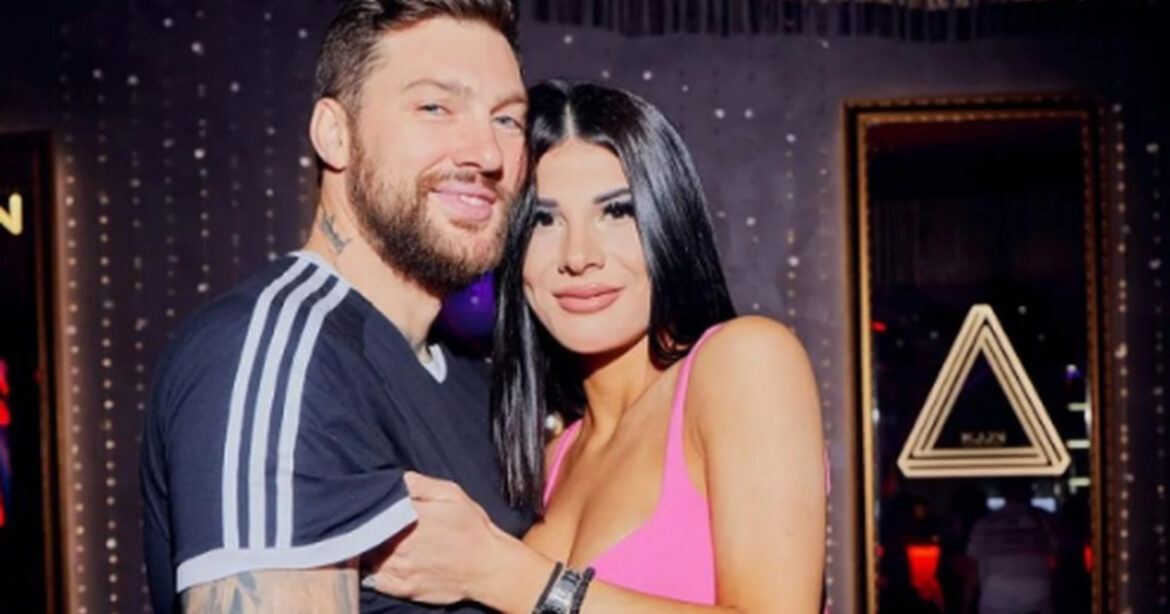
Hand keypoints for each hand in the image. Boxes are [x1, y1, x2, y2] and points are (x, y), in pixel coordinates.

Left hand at [363, 472, 503, 604]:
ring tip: (376, 541)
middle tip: (372, 521)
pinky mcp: (406, 589)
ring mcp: (403, 569)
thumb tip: (397, 480)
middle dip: (368, 526)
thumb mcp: (452, 494)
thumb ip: (421, 484)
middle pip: (368, 533)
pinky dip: (374, 571)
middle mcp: (403, 545)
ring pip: (369, 556)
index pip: (376, 507)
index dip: (370, 504)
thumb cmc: (473, 528)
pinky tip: (381, 563)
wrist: (489, 567)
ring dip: (368, 548)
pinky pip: (376, 581)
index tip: (371, 503)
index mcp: (413, 517)